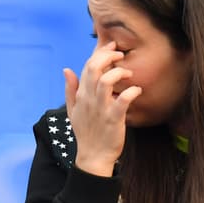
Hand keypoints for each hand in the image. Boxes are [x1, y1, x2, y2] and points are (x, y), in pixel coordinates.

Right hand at [64, 41, 140, 176]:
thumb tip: (66, 70)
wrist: (93, 156)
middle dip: (109, 56)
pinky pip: (122, 100)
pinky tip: (137, 91)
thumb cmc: (86, 132)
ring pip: (107, 80)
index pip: (87, 66)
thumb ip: (70, 89)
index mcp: (81, 95)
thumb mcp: (72, 110)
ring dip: (120, 72)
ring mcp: (101, 108)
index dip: (100, 52)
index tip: (112, 47)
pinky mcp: (113, 119)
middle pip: (95, 68)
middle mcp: (89, 99)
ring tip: (129, 74)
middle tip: (121, 55)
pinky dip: (132, 92)